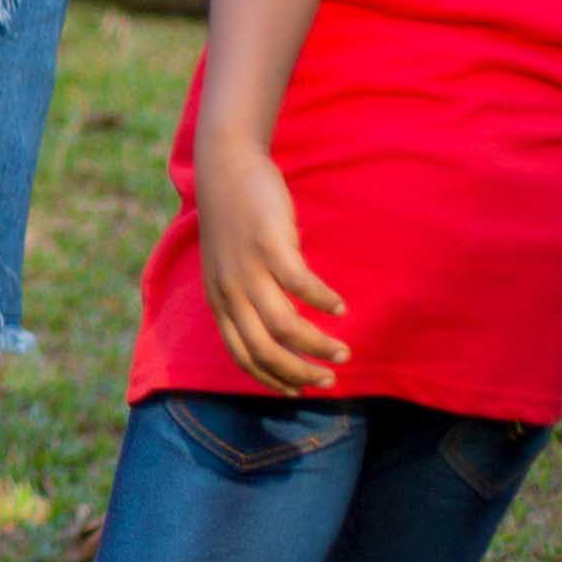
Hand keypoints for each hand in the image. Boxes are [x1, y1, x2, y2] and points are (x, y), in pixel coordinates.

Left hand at [194, 126, 350, 391]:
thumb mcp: (227, 268)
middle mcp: (230, 292)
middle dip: (300, 373)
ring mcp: (248, 269)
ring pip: (284, 326)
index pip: (243, 356)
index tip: (298, 393)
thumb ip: (243, 298)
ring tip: (343, 350)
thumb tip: (274, 329)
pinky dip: (322, 301)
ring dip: (317, 345)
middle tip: (329, 380)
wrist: (225, 168)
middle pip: (265, 350)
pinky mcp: (269, 246)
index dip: (272, 379)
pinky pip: (300, 285)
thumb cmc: (234, 220)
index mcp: (219, 301)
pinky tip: (340, 307)